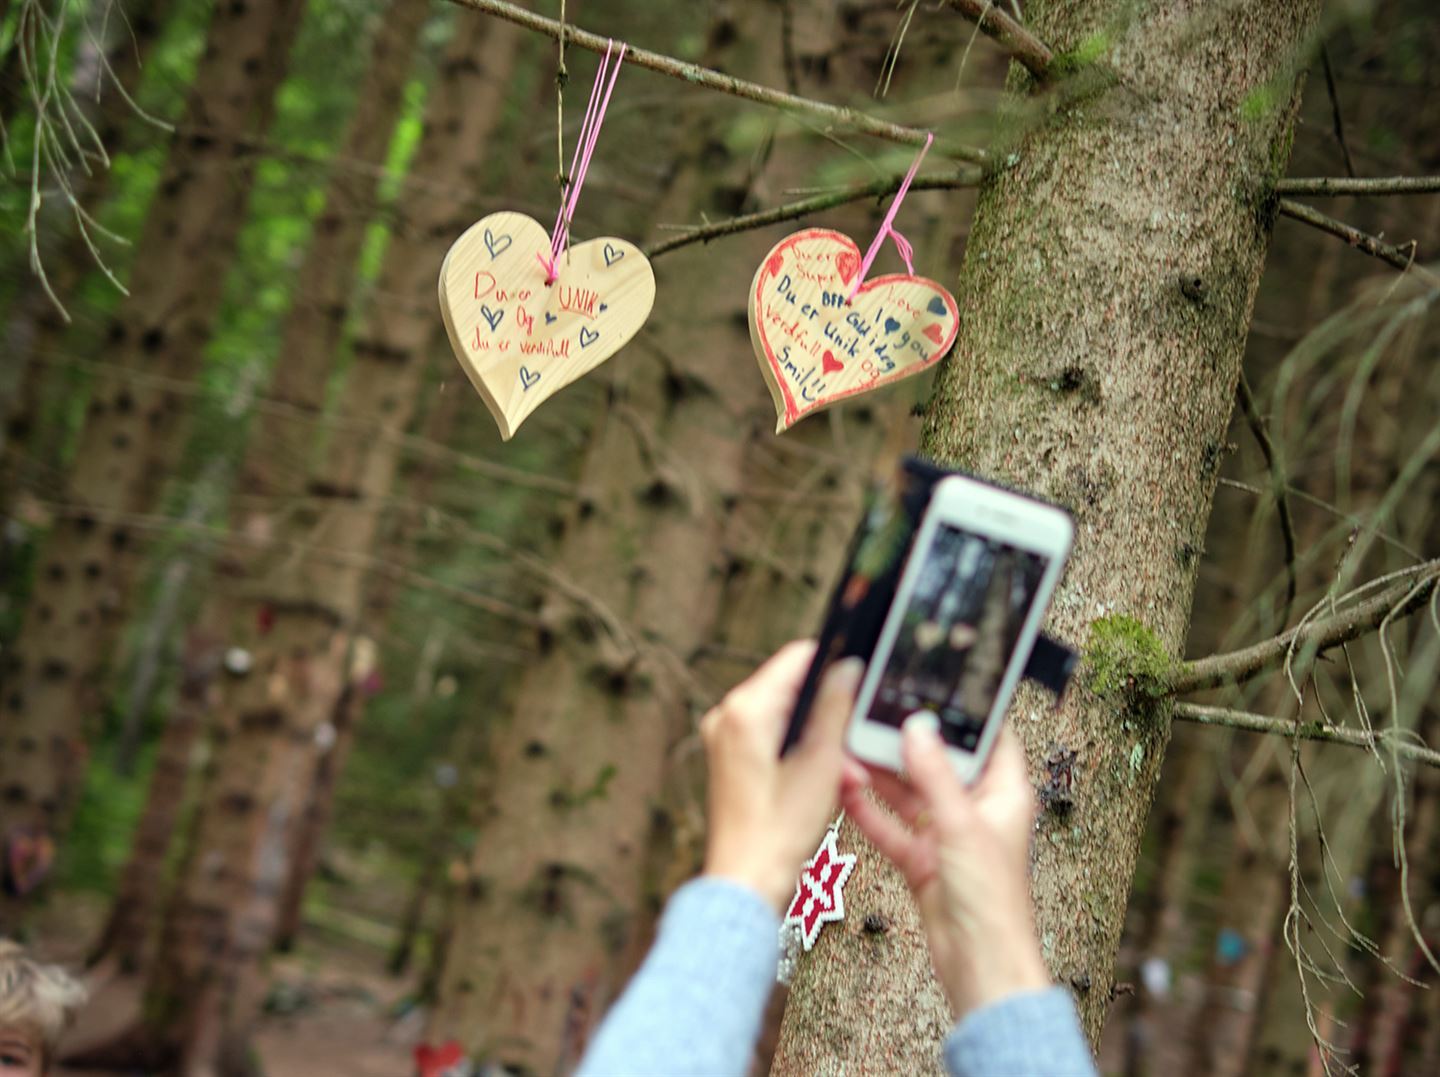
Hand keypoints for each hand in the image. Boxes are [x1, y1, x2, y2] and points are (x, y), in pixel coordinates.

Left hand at [700, 641, 863, 910]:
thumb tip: (847, 669)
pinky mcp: (732, 757)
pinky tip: (826, 778)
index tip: (859, 680)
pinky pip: (775, 736)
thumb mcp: (822, 763)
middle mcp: (728, 717)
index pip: (797, 658)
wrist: (748, 879)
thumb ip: (835, 708)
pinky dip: (803, 750)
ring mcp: (726, 737)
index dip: (834, 666)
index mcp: (746, 711)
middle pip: (794, 689)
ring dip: (822, 737)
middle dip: (831, 714)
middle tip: (855, 745)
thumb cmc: (776, 832)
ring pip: (788, 715)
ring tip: (845, 772)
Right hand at [841, 717, 1050, 1017]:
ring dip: (880, 775)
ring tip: (848, 748)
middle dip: (905, 742)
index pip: (989, 737)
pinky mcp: (922, 860)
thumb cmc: (993, 900)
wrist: (980, 965)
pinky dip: (869, 811)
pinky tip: (845, 791)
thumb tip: (918, 727)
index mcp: (1003, 794)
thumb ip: (935, 774)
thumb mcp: (961, 825)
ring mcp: (946, 835)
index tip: (932, 686)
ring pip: (908, 793)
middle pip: (938, 762)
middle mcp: (975, 810)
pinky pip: (891, 827)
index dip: (965, 713)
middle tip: (872, 715)